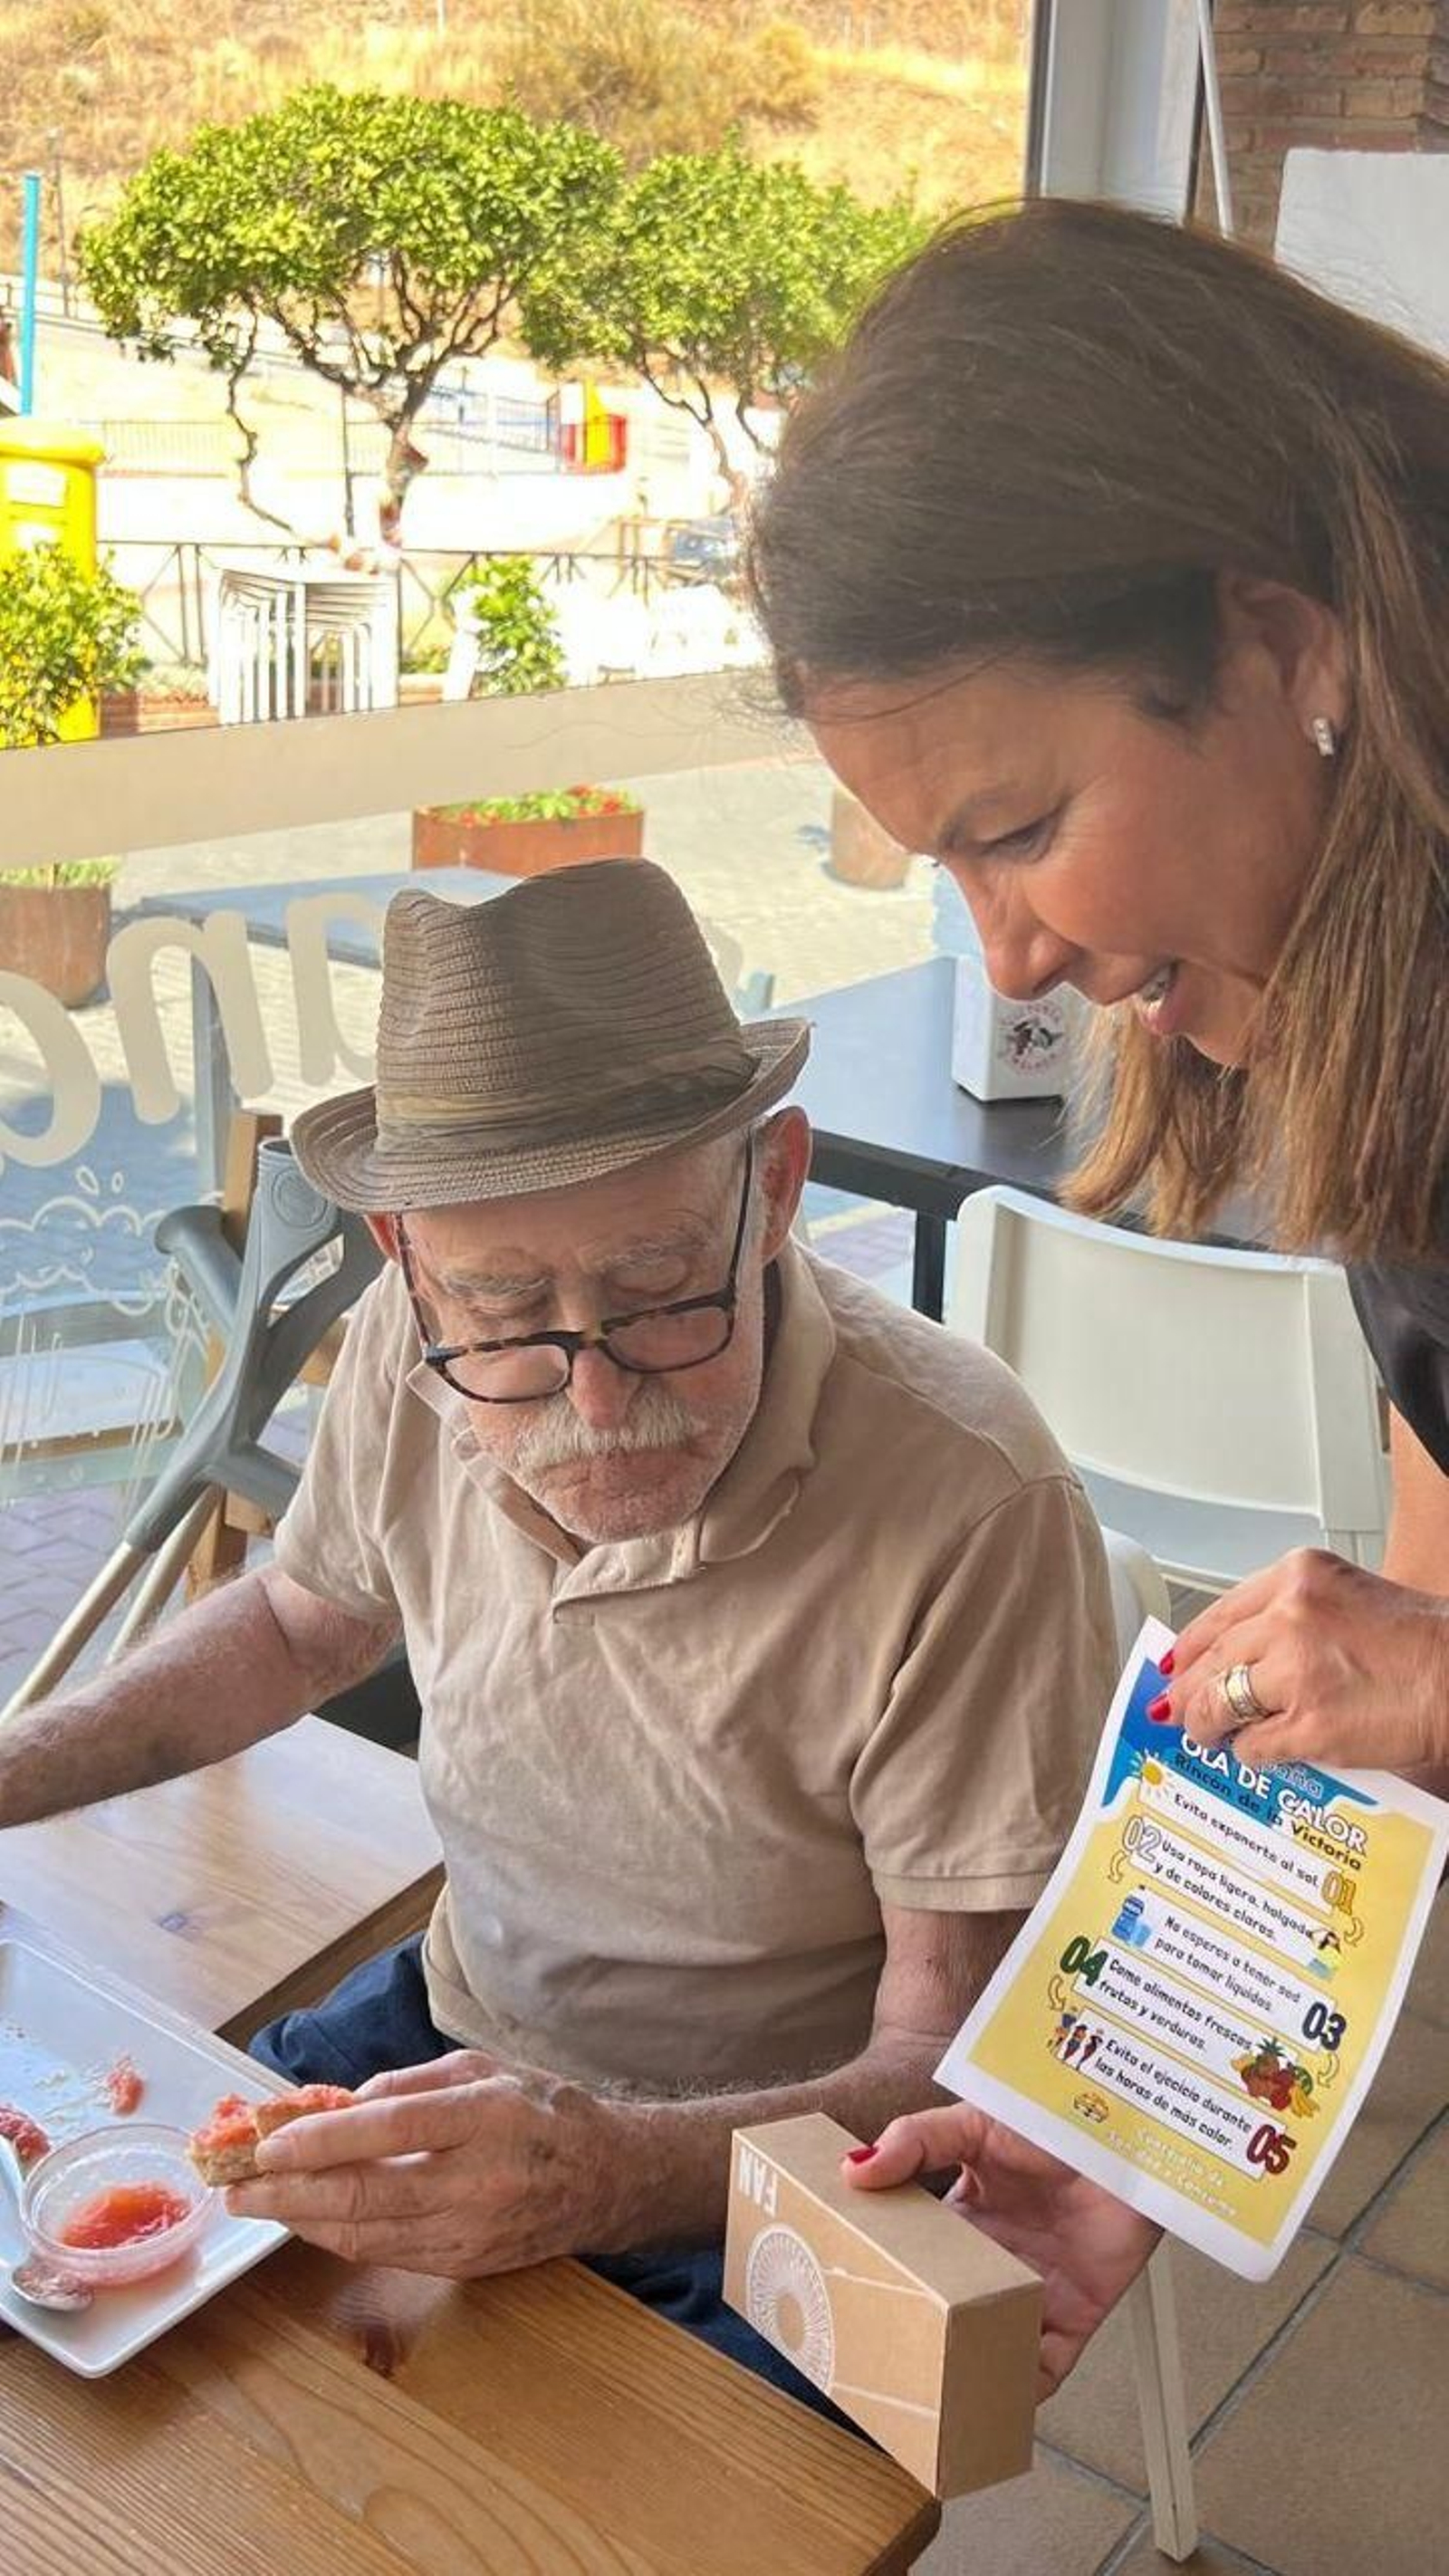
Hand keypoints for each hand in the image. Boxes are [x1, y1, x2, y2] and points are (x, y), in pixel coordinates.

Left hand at [226, 2050, 623, 2276]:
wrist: (610, 2180)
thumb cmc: (544, 2110)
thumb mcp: (484, 2068)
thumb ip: (411, 2083)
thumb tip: (340, 2105)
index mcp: (487, 2117)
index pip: (391, 2128)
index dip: (323, 2138)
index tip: (268, 2141)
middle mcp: (479, 2181)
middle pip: (367, 2193)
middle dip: (289, 2193)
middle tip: (236, 2187)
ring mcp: (472, 2233)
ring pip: (368, 2234)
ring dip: (302, 2221)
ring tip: (257, 2204)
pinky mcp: (466, 2265)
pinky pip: (387, 2253)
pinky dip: (340, 2237)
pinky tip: (308, 2220)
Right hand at [846, 2105, 1157, 2398]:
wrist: (1128, 2141)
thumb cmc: (1057, 2125)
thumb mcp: (974, 2124)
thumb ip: (915, 2140)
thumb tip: (854, 2169)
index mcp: (963, 2220)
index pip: (915, 2260)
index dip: (887, 2281)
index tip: (850, 2303)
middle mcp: (994, 2263)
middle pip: (951, 2312)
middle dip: (924, 2340)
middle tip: (886, 2365)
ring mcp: (1033, 2292)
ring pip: (992, 2348)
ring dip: (970, 2372)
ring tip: (936, 2397)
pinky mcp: (1075, 2315)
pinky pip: (1045, 2367)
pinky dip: (1024, 2389)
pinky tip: (1000, 2398)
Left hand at [1156, 1549, 1448, 1773]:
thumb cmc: (1413, 1642)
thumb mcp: (1341, 1598)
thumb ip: (1285, 1616)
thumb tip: (1231, 1652)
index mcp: (1296, 1577)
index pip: (1217, 1614)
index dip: (1188, 1648)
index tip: (1173, 1665)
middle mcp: (1290, 1617)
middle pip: (1211, 1660)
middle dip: (1188, 1691)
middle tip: (1177, 1709)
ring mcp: (1298, 1672)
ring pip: (1219, 1703)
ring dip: (1207, 1724)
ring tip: (1208, 1733)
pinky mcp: (1311, 1725)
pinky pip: (1253, 1744)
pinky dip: (1249, 1752)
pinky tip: (1255, 1751)